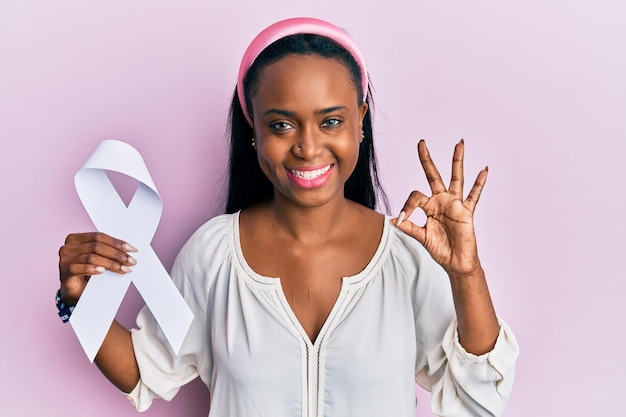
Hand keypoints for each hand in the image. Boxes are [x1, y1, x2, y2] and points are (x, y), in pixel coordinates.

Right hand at [58, 232, 136, 304]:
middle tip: (131, 261)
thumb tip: (128, 249)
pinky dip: (91, 269)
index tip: (132, 249)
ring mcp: (64, 260)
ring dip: (111, 264)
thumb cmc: (88, 272)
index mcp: (76, 238)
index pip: (99, 236)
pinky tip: (102, 271)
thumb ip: (107, 250)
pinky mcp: (63, 273)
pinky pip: (77, 269)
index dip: (117, 242)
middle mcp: (68, 247)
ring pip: (91, 257)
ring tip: (124, 269)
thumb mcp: (98, 258)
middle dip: (117, 254)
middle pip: (96, 246)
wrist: (76, 290)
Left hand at [393, 139, 485, 277]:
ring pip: (457, 178)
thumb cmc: (440, 249)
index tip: (401, 219)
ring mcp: (455, 204)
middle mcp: (441, 201)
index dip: (407, 206)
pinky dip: (479, 183)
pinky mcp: (467, 212)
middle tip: (421, 142)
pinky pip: (474, 195)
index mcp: (428, 207)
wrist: (456, 263)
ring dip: (457, 161)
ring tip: (459, 143)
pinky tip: (483, 170)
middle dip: (427, 160)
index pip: (415, 196)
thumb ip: (409, 227)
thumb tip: (392, 220)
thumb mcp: (421, 237)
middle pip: (433, 175)